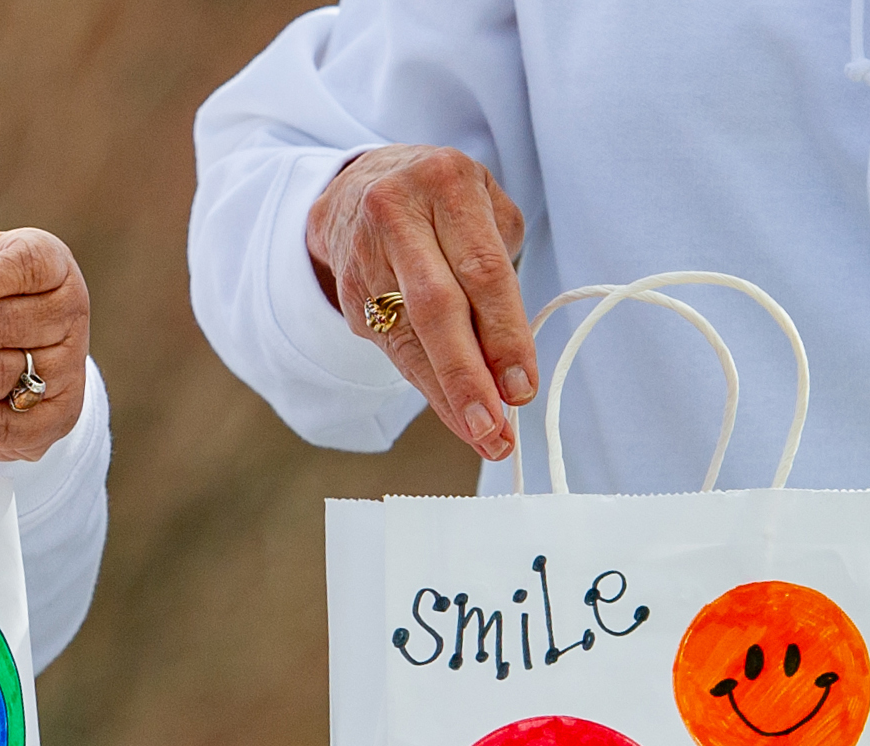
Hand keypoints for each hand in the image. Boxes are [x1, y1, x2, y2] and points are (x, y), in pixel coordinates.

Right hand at [305, 144, 536, 461]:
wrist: (359, 185)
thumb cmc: (441, 201)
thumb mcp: (484, 205)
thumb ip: (502, 274)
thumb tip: (509, 367)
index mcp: (445, 183)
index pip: (481, 271)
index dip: (504, 334)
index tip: (521, 387)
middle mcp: (398, 216)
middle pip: (435, 309)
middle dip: (466, 376)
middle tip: (492, 428)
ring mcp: (365, 256)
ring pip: (408, 339)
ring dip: (448, 397)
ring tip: (484, 437)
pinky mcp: (348, 292)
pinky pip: (394, 349)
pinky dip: (429, 386)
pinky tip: (456, 415)